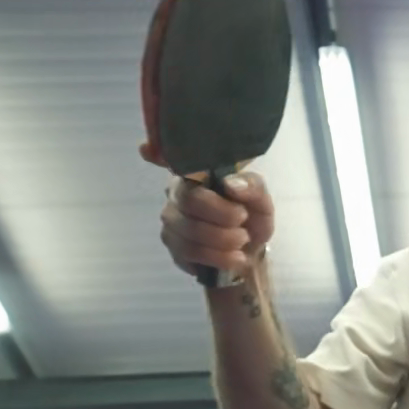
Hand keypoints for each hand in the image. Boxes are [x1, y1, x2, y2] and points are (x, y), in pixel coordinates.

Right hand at [155, 165, 274, 278]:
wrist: (250, 252)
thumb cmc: (251, 218)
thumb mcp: (261, 201)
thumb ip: (252, 188)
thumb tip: (231, 183)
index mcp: (197, 175)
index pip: (177, 163)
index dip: (158, 155)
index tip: (146, 150)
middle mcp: (177, 194)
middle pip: (189, 200)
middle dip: (222, 215)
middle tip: (243, 221)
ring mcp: (172, 222)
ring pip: (188, 230)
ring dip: (222, 240)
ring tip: (242, 241)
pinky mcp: (173, 248)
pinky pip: (188, 252)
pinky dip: (216, 257)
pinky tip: (234, 258)